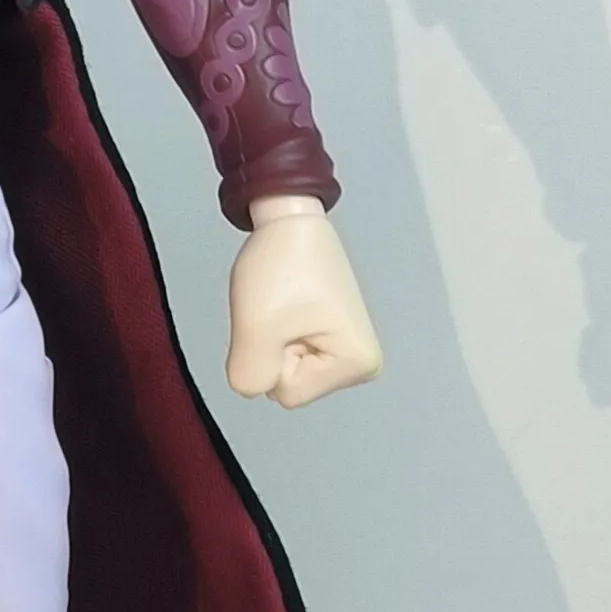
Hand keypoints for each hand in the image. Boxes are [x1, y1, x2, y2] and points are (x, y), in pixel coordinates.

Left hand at [225, 198, 382, 410]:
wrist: (290, 218)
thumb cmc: (282, 263)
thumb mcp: (255, 326)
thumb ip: (249, 375)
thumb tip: (251, 388)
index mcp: (358, 364)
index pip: (286, 393)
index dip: (271, 354)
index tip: (285, 315)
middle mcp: (361, 364)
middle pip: (287, 386)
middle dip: (271, 349)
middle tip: (281, 309)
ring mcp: (346, 352)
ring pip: (282, 371)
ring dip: (270, 340)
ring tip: (283, 304)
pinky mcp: (330, 339)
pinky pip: (284, 355)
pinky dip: (274, 332)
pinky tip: (285, 306)